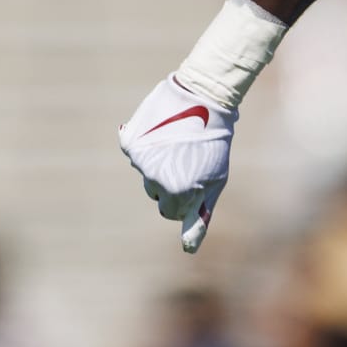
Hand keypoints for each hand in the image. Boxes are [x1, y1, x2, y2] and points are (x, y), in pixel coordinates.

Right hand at [118, 76, 235, 254]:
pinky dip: (147, 146)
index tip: (193, 180)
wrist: (204, 97)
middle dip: (169, 183)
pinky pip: (137, 153)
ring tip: (178, 142)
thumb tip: (188, 249)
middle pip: (156, 194)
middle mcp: (156, 180)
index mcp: (178, 193)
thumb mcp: (215, 181)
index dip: (184, 197)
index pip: (170, 212)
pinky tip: (163, 131)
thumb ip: (199, 215)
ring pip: (146, 174)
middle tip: (187, 159)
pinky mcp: (131, 143)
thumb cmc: (215, 144)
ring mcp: (142, 161)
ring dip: (159, 163)